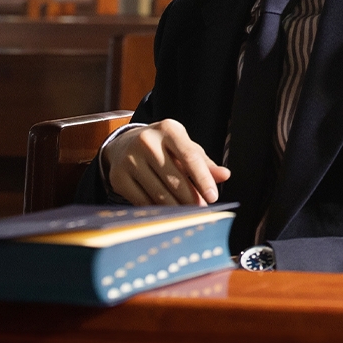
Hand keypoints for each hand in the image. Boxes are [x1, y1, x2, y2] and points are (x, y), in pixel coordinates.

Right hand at [103, 119, 230, 205]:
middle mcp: (146, 141)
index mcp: (169, 129)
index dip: (203, 179)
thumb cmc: (164, 146)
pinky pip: (142, 200)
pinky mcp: (118, 177)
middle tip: (202, 209)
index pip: (190, 157)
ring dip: (177, 207)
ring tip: (188, 213)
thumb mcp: (185, 147)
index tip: (213, 196)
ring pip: (158, 192)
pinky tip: (168, 212)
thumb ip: (205, 163)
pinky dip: (158, 209)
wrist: (125, 143)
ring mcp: (129, 159)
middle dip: (191, 198)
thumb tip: (224, 175)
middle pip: (174, 178)